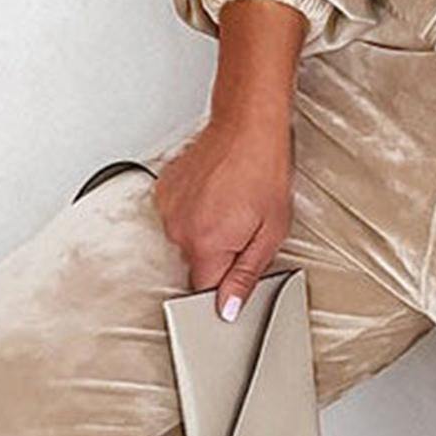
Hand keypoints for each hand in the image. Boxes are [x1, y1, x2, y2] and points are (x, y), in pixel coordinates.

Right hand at [152, 96, 293, 319]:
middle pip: (197, 263)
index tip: (235, 277)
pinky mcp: (164, 191)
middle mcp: (180, 229)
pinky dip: (196, 210)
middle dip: (220, 255)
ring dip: (207, 230)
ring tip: (231, 204)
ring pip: (187, 239)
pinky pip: (179, 216)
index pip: (204, 291)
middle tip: (244, 228)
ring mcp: (169, 208)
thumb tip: (228, 308)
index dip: (224, 287)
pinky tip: (216, 193)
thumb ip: (246, 276)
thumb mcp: (271, 232)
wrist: (247, 126)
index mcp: (207, 244)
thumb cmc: (264, 171)